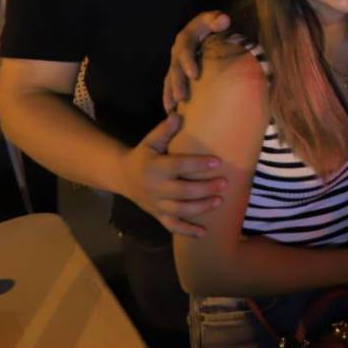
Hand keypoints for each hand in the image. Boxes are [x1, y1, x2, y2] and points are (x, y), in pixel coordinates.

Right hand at [116, 113, 226, 236]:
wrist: (122, 176)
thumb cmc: (143, 155)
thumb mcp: (150, 141)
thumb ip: (164, 129)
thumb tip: (178, 114)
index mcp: (154, 167)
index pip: (179, 166)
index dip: (198, 164)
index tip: (217, 162)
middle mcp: (155, 188)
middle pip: (182, 191)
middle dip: (204, 188)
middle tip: (225, 183)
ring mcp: (156, 204)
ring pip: (180, 210)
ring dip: (201, 208)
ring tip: (220, 201)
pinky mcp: (158, 215)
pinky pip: (172, 226)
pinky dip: (187, 231)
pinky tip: (204, 233)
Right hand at [162, 11, 231, 111]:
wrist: (209, 32)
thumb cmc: (215, 26)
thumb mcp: (215, 19)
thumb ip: (217, 19)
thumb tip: (224, 20)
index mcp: (187, 37)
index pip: (185, 48)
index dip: (187, 61)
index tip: (193, 75)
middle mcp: (178, 51)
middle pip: (175, 67)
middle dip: (177, 82)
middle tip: (182, 97)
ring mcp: (176, 63)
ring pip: (170, 79)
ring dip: (171, 93)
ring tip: (173, 108)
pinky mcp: (177, 73)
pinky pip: (169, 86)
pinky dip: (169, 98)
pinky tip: (171, 112)